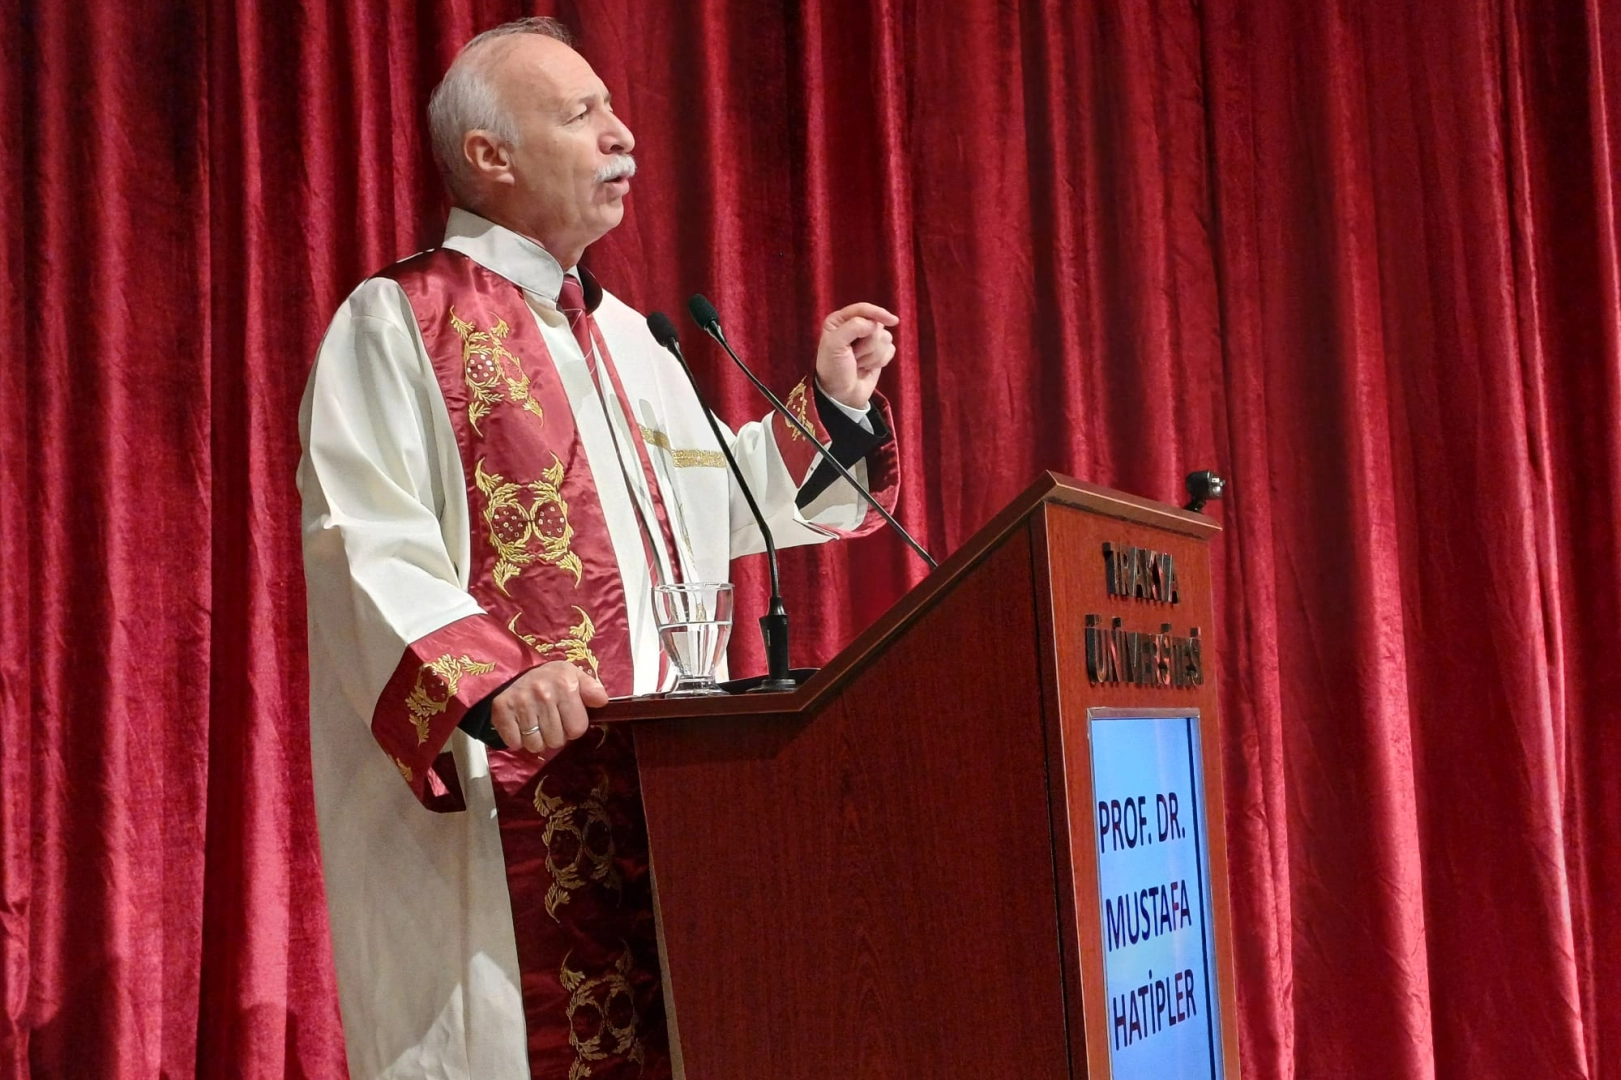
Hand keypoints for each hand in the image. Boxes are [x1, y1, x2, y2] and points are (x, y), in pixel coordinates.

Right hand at [490, 661, 608, 753]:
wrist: (514, 672)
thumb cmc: (550, 678)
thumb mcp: (574, 676)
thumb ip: (592, 689)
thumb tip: (603, 701)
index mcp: (566, 684)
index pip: (578, 729)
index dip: (573, 727)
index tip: (566, 717)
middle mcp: (544, 693)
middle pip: (556, 740)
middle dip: (555, 735)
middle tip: (549, 720)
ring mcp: (521, 702)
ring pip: (536, 745)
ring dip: (536, 740)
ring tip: (535, 723)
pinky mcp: (502, 710)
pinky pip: (515, 743)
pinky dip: (517, 739)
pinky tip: (519, 725)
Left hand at [814, 302, 898, 409]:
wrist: (842, 396)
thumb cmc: (833, 370)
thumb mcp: (834, 345)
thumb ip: (853, 327)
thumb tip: (874, 324)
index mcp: (839, 320)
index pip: (863, 309)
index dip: (878, 313)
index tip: (892, 321)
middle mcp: (854, 327)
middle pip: (877, 325)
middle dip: (868, 344)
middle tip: (854, 356)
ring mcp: (868, 340)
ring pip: (886, 338)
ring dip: (872, 355)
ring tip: (858, 363)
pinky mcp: (878, 353)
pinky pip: (890, 350)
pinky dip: (880, 361)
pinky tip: (867, 367)